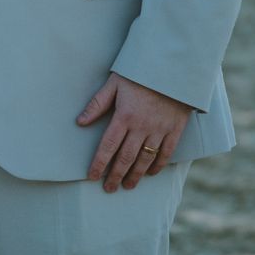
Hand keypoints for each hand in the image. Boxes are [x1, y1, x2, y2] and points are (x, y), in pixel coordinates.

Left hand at [78, 73, 191, 189]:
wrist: (173, 66)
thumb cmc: (140, 73)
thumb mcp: (114, 83)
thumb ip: (97, 103)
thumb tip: (80, 122)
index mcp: (124, 116)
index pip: (108, 146)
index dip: (99, 164)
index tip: (92, 176)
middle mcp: (141, 126)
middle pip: (126, 158)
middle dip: (116, 175)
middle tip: (109, 188)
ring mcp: (160, 129)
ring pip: (145, 159)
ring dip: (135, 175)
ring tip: (128, 186)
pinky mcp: (175, 129)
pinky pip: (166, 152)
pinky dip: (158, 165)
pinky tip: (151, 174)